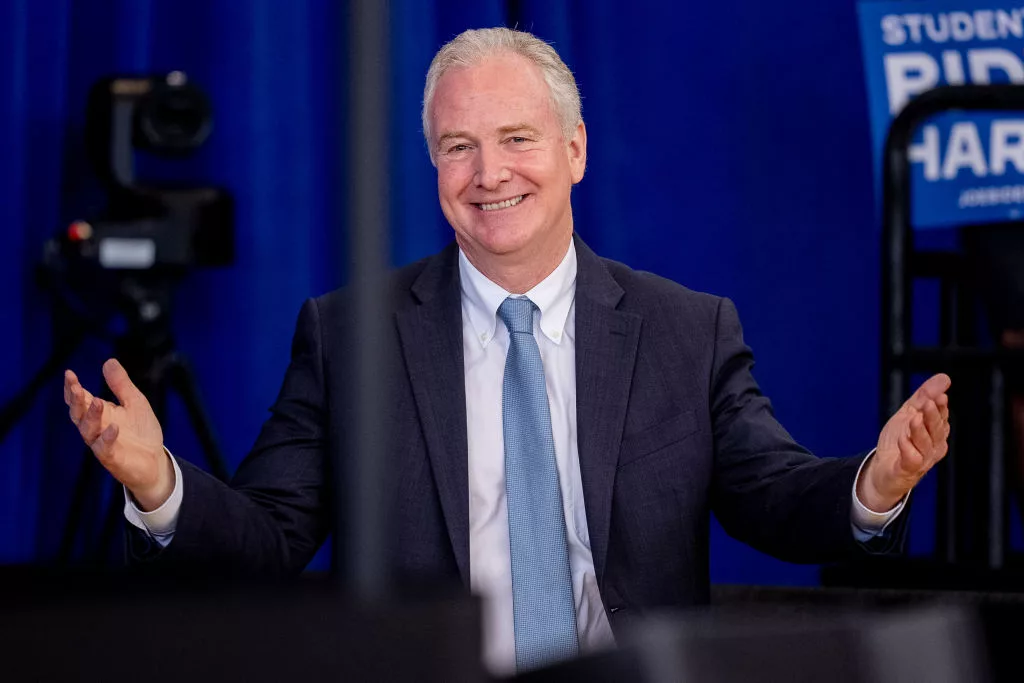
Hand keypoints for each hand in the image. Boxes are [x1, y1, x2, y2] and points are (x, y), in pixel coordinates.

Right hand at [64, 359, 172, 510]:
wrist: (155, 460)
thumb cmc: (141, 431)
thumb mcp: (134, 402)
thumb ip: (121, 384)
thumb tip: (109, 361)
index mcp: (99, 413)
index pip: (81, 399)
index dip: (72, 388)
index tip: (69, 374)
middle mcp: (96, 428)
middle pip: (78, 414)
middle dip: (76, 401)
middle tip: (77, 388)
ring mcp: (101, 443)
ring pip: (88, 430)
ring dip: (92, 416)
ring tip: (98, 402)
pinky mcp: (112, 458)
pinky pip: (105, 448)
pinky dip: (108, 437)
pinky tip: (114, 427)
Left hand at [858, 373, 951, 511]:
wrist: (882, 470)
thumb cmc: (899, 442)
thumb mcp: (909, 414)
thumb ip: (924, 396)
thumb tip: (944, 378)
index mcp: (935, 433)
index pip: (941, 418)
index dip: (940, 407)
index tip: (939, 395)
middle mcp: (933, 447)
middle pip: (936, 430)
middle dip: (933, 416)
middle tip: (929, 403)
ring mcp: (922, 460)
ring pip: (925, 444)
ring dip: (920, 431)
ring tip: (915, 419)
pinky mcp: (907, 470)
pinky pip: (911, 460)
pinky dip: (908, 449)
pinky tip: (903, 439)